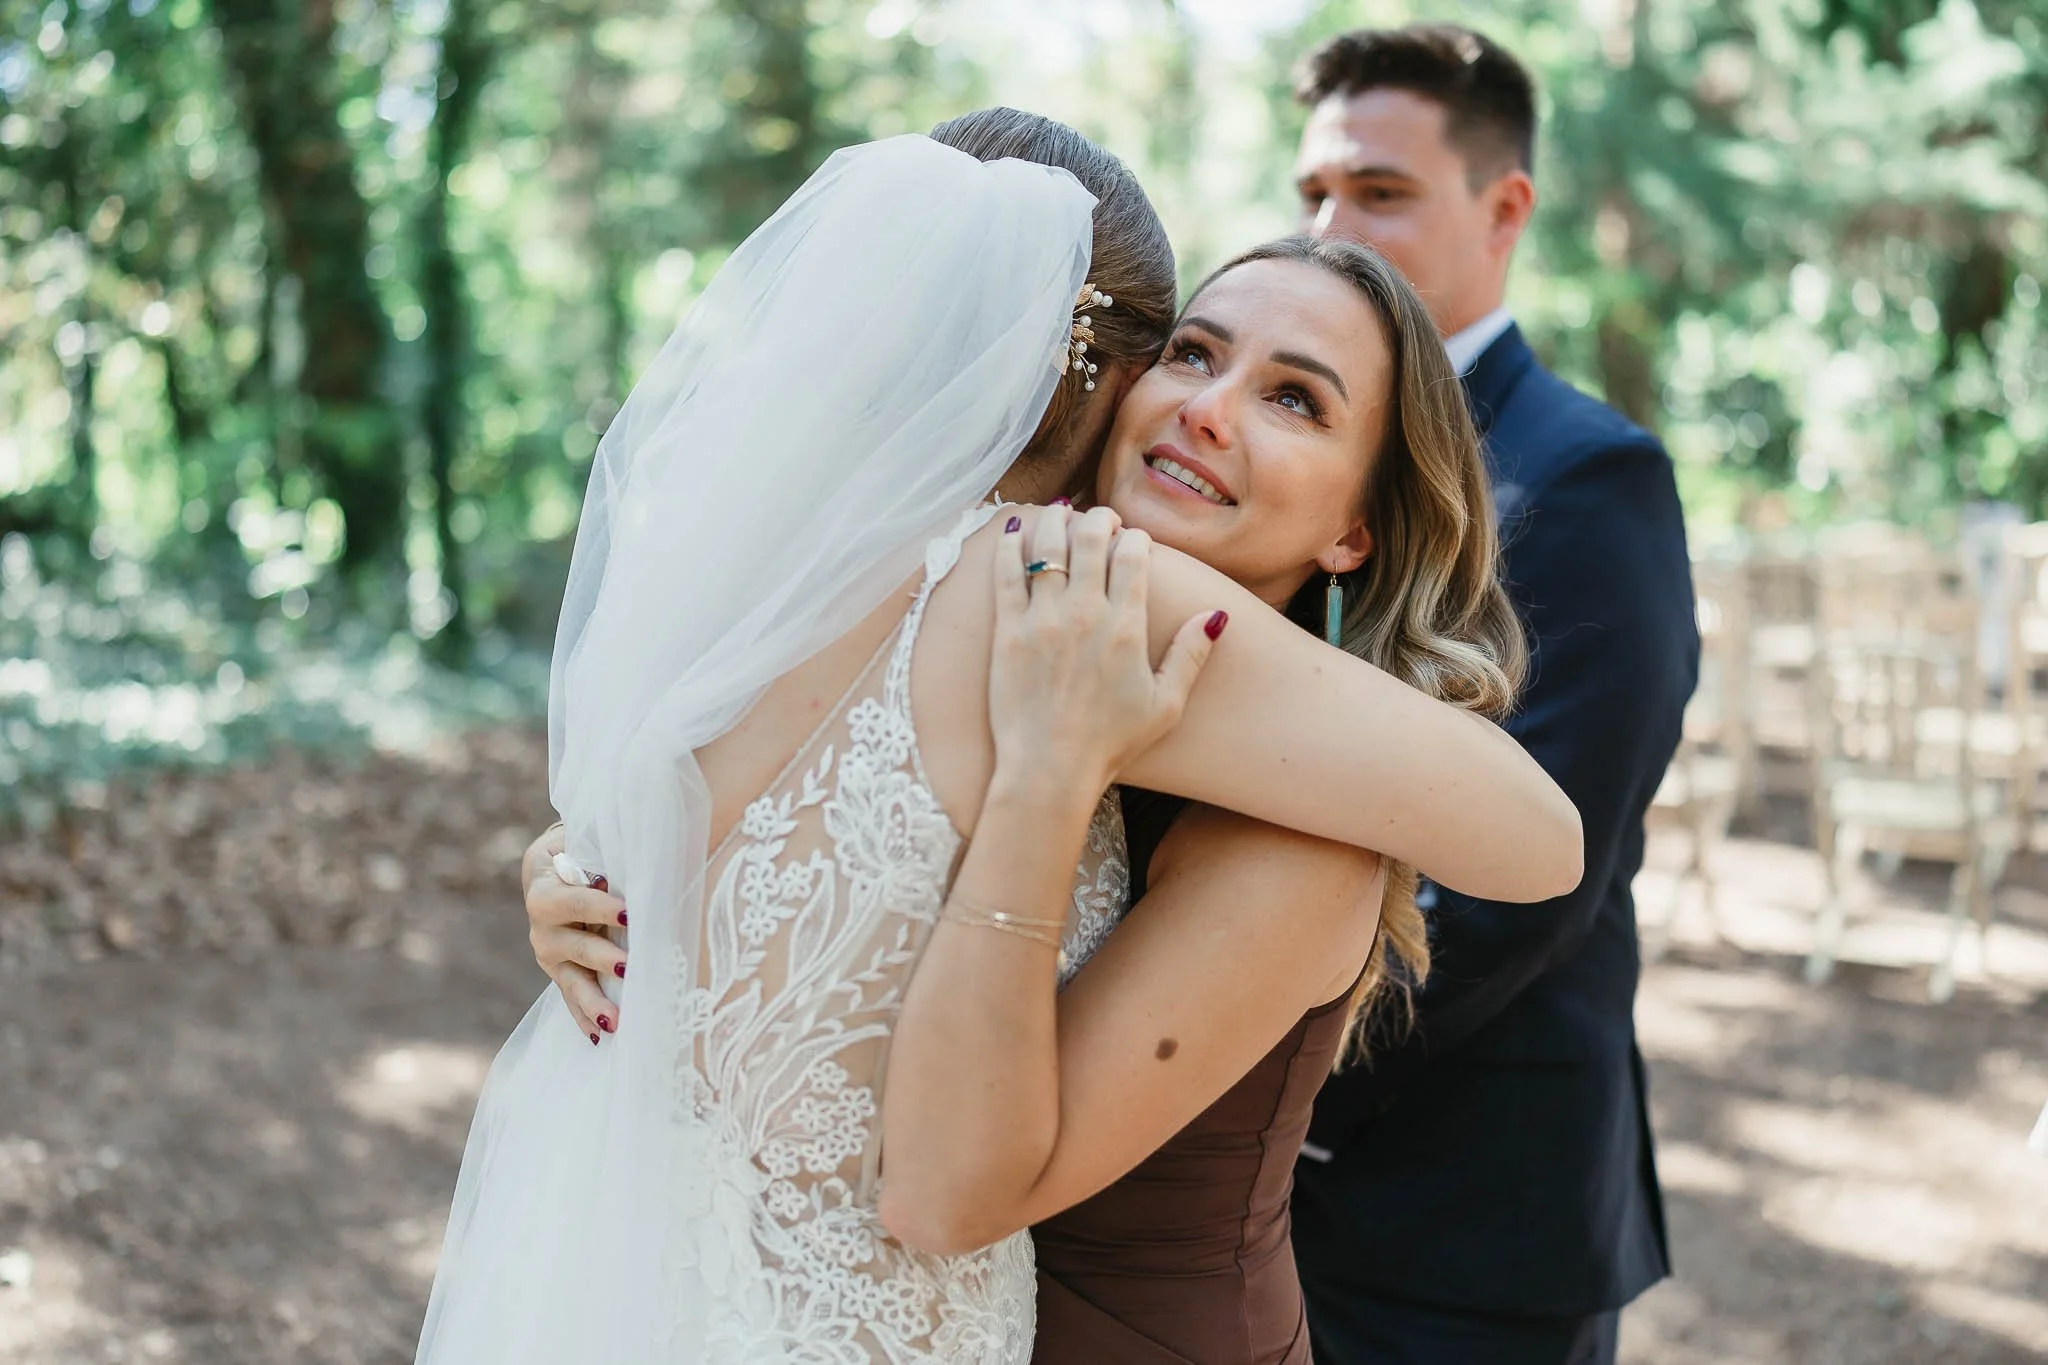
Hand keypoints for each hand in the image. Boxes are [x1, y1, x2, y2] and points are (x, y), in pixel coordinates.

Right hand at [520, 824, 628, 1042]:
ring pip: (569, 978)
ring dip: (592, 1000)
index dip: (597, 905)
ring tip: (615, 1021)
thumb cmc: (587, 842)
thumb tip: (645, 847)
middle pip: (567, 942)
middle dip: (598, 955)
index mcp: (544, 880)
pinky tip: (600, 1037)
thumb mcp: (589, 834)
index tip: (628, 914)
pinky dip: (584, 1016)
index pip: (569, 898)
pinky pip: (570, 996)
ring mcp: (548, 948)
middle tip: (628, 966)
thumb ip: (607, 844)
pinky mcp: (559, 969)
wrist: (561, 858)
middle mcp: (539, 918)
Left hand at [989, 504, 1223, 798]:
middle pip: (1091, 538)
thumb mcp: (1166, 704)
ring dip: (1055, 520)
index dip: (1134, 537)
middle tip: (1097, 520)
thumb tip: (1216, 615)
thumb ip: (1190, 654)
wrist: (1051, 768)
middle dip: (1098, 519)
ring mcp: (1044, 619)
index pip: (1133, 554)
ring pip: (1048, 546)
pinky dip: (1008, 545)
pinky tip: (1012, 530)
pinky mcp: (1008, 631)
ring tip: (1059, 513)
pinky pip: (1006, 574)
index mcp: (1126, 626)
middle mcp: (1086, 613)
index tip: (1131, 540)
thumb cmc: (1111, 742)